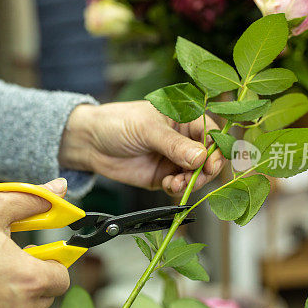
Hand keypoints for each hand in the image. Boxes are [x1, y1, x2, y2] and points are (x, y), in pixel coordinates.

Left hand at [59, 102, 225, 196]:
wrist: (90, 142)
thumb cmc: (117, 123)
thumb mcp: (147, 129)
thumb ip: (173, 144)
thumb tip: (200, 157)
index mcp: (184, 118)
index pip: (211, 132)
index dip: (216, 148)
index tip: (212, 162)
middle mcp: (183, 140)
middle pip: (208, 157)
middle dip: (206, 170)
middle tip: (196, 176)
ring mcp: (174, 159)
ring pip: (196, 175)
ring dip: (191, 182)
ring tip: (176, 183)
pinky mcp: (163, 176)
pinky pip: (179, 186)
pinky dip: (178, 189)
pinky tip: (168, 186)